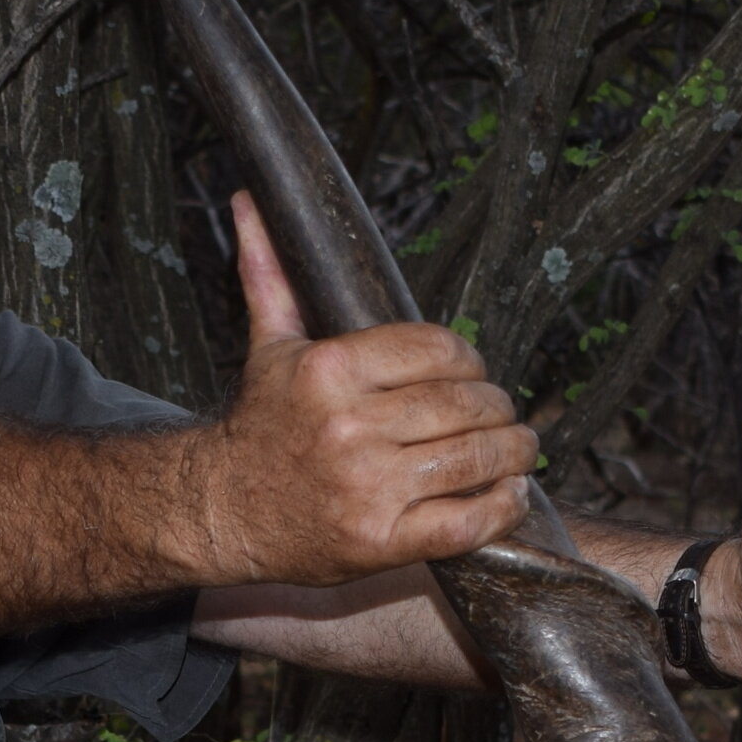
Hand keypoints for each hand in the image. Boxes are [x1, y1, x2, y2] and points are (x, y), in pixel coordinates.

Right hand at [180, 196, 540, 583]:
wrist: (222, 511)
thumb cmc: (258, 427)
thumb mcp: (267, 345)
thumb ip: (270, 274)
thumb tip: (250, 201)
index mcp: (330, 370)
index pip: (437, 349)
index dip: (470, 360)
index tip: (474, 371)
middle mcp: (350, 426)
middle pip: (464, 405)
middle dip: (497, 407)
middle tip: (503, 413)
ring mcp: (368, 487)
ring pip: (475, 459)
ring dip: (513, 453)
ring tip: (519, 448)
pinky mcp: (381, 540)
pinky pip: (465, 522)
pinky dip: (501, 507)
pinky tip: (510, 492)